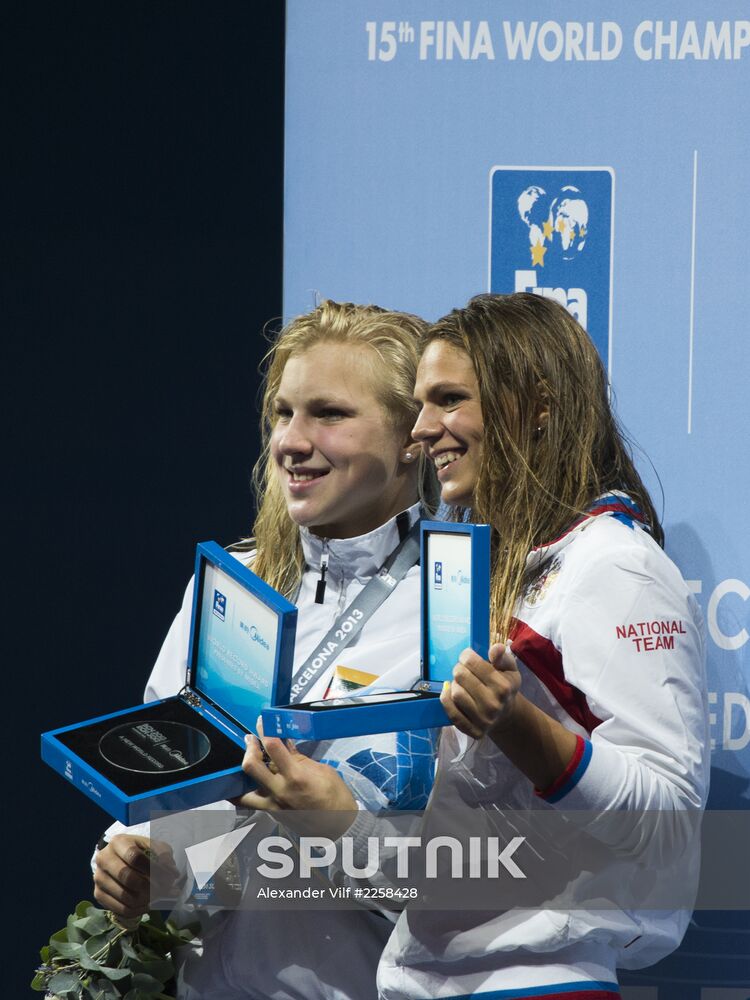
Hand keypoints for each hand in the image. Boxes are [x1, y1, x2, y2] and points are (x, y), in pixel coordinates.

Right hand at [93, 834, 178, 917]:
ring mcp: (99, 878)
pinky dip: (138, 910)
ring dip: (146, 900)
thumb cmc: (139, 850)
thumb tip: (172, 873)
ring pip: (124, 896)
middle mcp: (104, 859)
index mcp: (118, 842)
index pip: (135, 857)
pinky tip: (148, 905)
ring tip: (159, 898)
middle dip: (150, 887)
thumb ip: (164, 856)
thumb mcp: (153, 846)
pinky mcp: (98, 894)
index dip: (154, 869)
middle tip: (166, 890)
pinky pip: (120, 909)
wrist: (117, 857)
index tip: (170, 876)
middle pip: (127, 877)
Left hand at [234, 721, 357, 837]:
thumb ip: (299, 758)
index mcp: (296, 777)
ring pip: (242, 790)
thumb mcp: (322, 770)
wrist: (339, 827)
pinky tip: (249, 782)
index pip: (273, 747)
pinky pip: (250, 802)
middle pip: (251, 765)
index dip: (265, 730)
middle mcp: (280, 792)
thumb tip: (285, 742)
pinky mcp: (272, 815)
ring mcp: (273, 806)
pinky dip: (245, 791)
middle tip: (252, 739)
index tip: (263, 721)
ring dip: (244, 773)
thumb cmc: (336, 797)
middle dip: (249, 747)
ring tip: (249, 760)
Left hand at [440, 640, 521, 739]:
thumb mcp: (510, 669)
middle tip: (462, 670)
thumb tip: (496, 648)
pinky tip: (450, 693)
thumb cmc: (505, 687)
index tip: (467, 657)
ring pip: (455, 694)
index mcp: (503, 687)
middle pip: (461, 676)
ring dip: (454, 684)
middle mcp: (493, 705)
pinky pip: (451, 713)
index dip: (466, 656)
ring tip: (461, 683)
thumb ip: (503, 657)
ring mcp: (484, 720)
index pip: (472, 663)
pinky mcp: (474, 731)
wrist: (506, 715)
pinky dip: (446, 700)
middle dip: (459, 669)